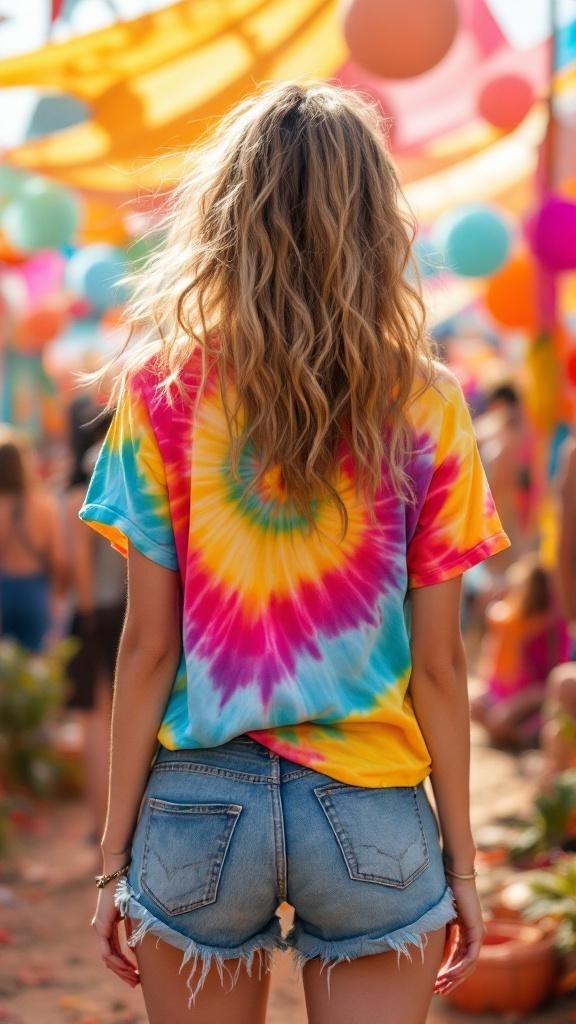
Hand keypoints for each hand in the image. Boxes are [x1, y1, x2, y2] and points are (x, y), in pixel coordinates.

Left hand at [91, 882, 139, 987]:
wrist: (119, 871)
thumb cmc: (128, 886)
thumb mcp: (132, 912)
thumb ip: (132, 928)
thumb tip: (136, 946)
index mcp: (107, 925)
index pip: (113, 951)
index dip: (124, 964)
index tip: (136, 974)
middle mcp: (101, 928)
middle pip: (110, 958)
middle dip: (123, 972)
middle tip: (135, 983)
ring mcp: (99, 928)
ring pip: (108, 958)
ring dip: (121, 970)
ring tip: (134, 979)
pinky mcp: (101, 927)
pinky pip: (107, 951)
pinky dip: (117, 961)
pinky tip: (128, 968)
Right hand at [434, 878, 484, 995]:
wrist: (454, 873)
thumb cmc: (443, 888)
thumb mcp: (440, 916)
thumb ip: (440, 932)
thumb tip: (428, 948)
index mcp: (464, 931)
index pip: (458, 958)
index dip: (447, 971)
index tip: (435, 982)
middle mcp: (473, 934)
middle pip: (464, 965)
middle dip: (451, 979)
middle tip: (438, 990)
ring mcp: (477, 934)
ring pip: (468, 964)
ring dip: (455, 977)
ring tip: (442, 986)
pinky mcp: (477, 931)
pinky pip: (471, 956)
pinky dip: (461, 967)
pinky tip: (450, 975)